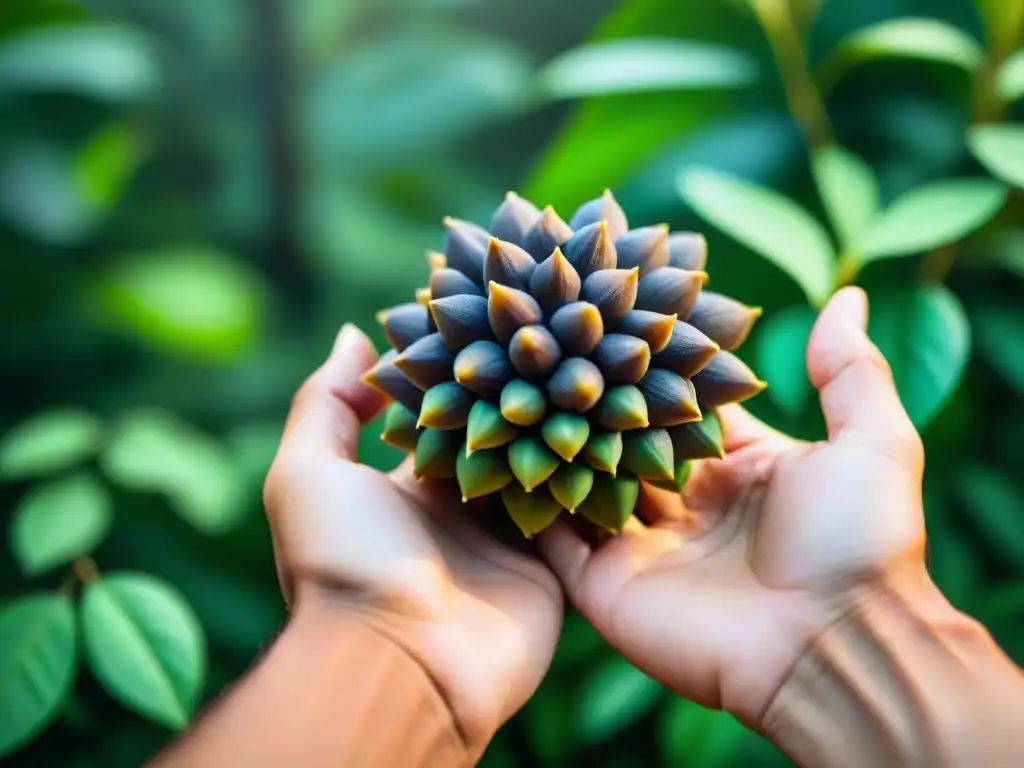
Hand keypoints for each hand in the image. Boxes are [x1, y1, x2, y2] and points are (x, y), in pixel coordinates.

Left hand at [262, 324, 562, 757]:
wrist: (398, 663)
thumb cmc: (344, 564)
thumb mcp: (306, 474)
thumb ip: (325, 402)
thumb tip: (357, 336)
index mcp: (407, 486)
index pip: (445, 414)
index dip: (466, 371)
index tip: (498, 318)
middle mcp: (460, 510)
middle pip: (502, 438)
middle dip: (524, 397)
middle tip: (562, 338)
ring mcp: (507, 541)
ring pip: (545, 470)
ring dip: (565, 432)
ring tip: (597, 370)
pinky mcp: (549, 570)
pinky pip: (577, 519)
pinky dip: (594, 483)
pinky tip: (621, 430)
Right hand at [537, 286, 929, 726]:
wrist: (833, 647)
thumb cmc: (857, 541)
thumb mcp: (873, 441)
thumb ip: (849, 370)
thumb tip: (846, 293)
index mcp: (737, 467)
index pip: (680, 405)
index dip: (651, 367)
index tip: (611, 318)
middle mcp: (685, 504)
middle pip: (623, 440)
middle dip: (589, 400)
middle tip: (544, 346)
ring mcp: (641, 547)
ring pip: (582, 483)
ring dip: (552, 445)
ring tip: (510, 388)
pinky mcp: (605, 586)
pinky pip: (554, 540)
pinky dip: (528, 505)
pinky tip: (497, 455)